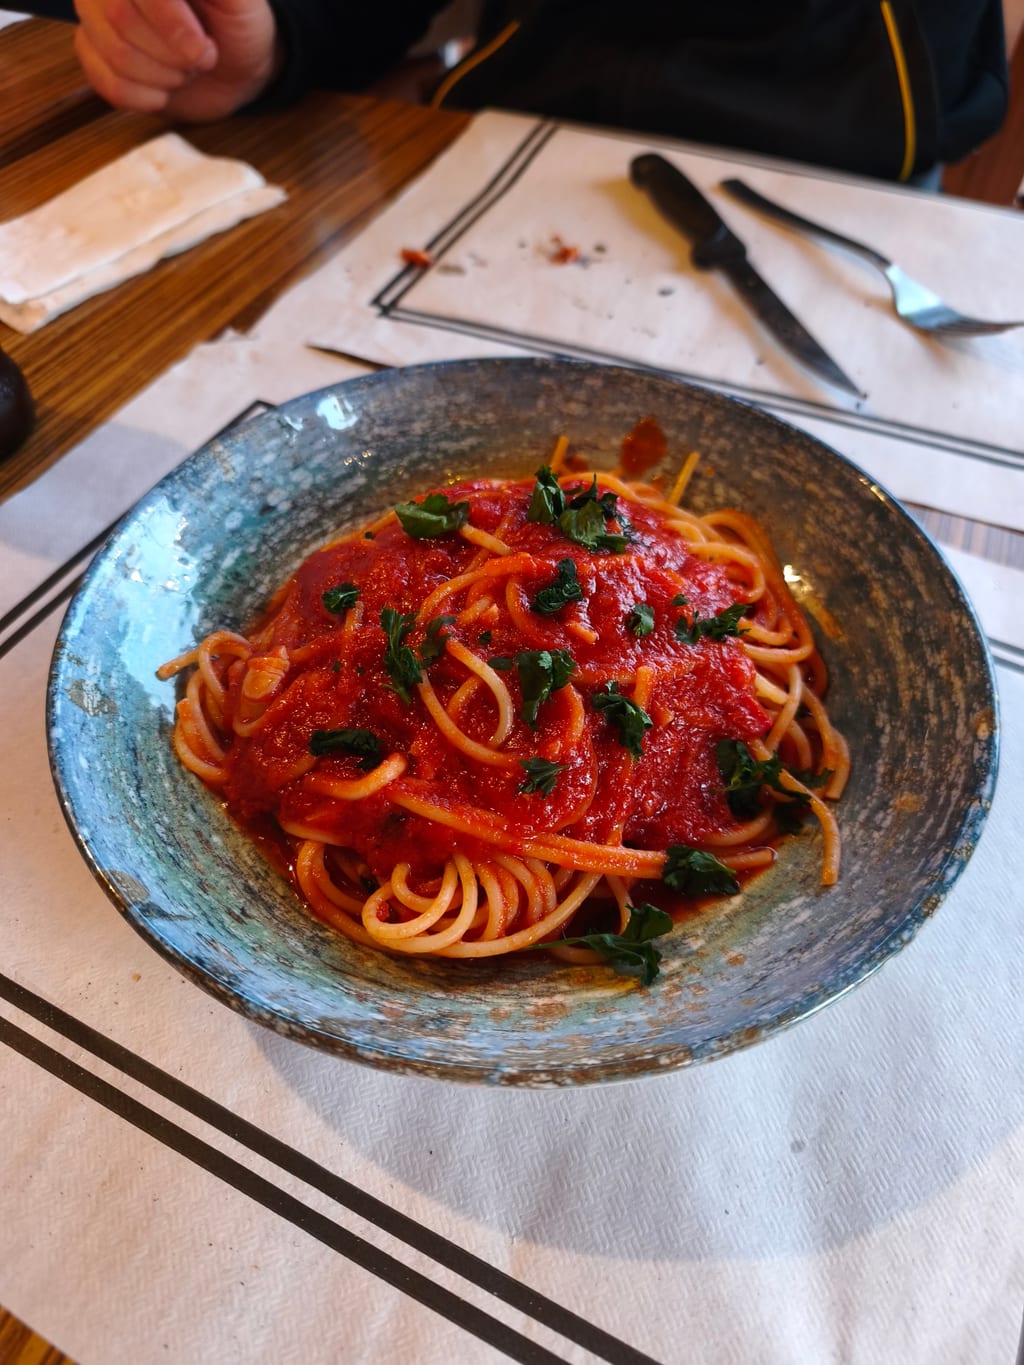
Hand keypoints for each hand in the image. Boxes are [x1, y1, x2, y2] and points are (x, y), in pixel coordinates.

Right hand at [73, 0, 283, 120]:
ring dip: (164, 77)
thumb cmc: (238, 26)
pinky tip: (165, 89)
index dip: (169, 22)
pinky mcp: (93, 55)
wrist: (234, 67)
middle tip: (200, 56)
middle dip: (172, 53)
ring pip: (116, 55)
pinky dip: (147, 98)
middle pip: (120, 17)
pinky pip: (109, 84)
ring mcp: (95, 16)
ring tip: (185, 70)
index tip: (200, 48)